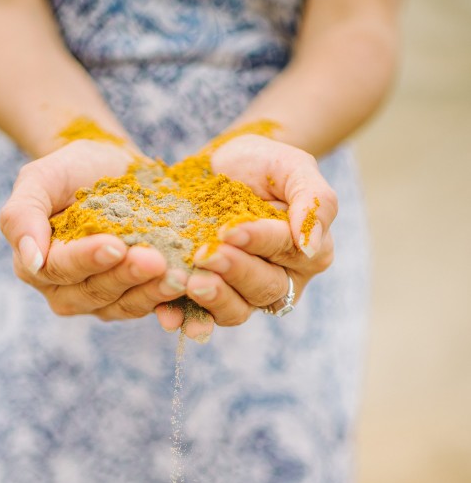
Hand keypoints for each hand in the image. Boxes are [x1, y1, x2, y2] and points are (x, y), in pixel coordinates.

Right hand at [0, 140, 182, 319]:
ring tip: (178, 276)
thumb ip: (21, 215)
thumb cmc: (73, 170)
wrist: (113, 169)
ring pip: (125, 304)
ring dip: (152, 292)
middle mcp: (67, 292)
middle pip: (95, 292)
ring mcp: (103, 302)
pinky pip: (152, 307)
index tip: (115, 245)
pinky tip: (189, 288)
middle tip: (155, 260)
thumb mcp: (40, 179)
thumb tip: (30, 260)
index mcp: (39, 266)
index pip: (60, 269)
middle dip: (126, 276)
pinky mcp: (135, 301)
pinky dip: (171, 302)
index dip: (88, 259)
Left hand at [155, 133, 336, 334]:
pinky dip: (185, 317)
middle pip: (263, 288)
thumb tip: (310, 247)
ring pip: (237, 310)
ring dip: (213, 299)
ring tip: (190, 282)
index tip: (229, 229)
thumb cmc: (263, 165)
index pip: (286, 251)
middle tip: (205, 255)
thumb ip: (315, 201)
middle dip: (233, 271)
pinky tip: (168, 313)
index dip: (258, 242)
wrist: (219, 168)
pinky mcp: (211, 300)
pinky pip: (201, 317)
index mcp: (307, 253)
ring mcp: (244, 295)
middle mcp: (280, 280)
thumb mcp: (294, 168)